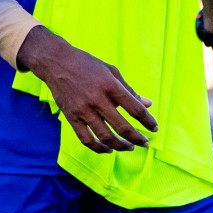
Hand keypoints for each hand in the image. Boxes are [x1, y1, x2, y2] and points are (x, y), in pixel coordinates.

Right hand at [16, 24, 157, 152]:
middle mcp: (97, 100)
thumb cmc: (89, 66)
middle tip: (145, 143)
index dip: (147, 121)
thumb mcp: (113, 72)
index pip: (134, 108)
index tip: (154, 128)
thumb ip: (130, 91)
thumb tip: (149, 105)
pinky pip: (85, 139)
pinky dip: (98, 148)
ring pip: (104, 136)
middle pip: (121, 126)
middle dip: (136, 138)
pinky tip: (109, 149)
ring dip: (119, 146)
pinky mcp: (71, 118)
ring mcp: (83, 111)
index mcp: (111, 86)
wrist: (57, 63)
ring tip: (129, 147)